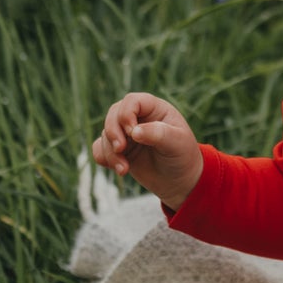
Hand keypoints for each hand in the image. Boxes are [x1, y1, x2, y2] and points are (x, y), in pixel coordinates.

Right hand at [92, 92, 203, 211]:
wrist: (179, 181)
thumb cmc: (183, 156)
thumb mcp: (177, 143)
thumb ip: (158, 134)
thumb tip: (134, 131)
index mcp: (154, 109)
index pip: (132, 101)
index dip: (126, 114)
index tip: (131, 133)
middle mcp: (138, 118)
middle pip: (113, 114)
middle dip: (112, 132)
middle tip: (120, 149)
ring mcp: (126, 134)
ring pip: (105, 134)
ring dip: (110, 153)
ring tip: (124, 170)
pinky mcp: (118, 150)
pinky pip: (100, 148)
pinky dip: (103, 158)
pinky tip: (118, 169)